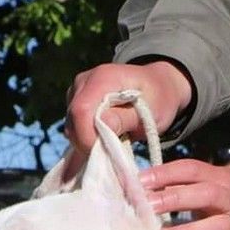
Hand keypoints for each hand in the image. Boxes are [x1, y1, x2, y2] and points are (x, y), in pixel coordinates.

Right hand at [65, 61, 192, 153]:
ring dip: (86, 141)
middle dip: (87, 142)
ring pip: (71, 125)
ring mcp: (77, 91)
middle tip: (110, 152)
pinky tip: (102, 140)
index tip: (104, 151)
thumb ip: (126, 118)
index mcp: (103, 77)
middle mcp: (85, 81)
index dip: (87, 136)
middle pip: (73, 119)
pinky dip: (85, 138)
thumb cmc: (158, 99)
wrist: (157, 87)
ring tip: (110, 144)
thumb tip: (104, 125)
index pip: (81, 110)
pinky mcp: (75, 102)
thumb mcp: (152, 111)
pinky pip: (73, 126)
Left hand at [140, 159, 229, 229]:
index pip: (193, 170)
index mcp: (222, 180)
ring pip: (215, 227)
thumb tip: (148, 189)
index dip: (167, 172)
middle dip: (176, 198)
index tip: (141, 179)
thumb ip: (189, 187)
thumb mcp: (220, 186)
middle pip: (206, 194)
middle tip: (148, 205)